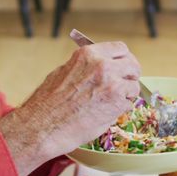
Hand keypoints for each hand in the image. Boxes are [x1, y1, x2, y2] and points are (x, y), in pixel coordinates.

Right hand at [0, 42, 141, 173]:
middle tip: (125, 85)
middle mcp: (103, 66)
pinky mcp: (116, 105)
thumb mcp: (64, 72)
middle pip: (133, 66)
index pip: (120, 49)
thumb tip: (99, 66)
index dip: (124, 59)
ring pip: (134, 87)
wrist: (43, 126)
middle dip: (130, 76)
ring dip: (126, 95)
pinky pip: (128, 104)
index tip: (123, 67)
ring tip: (109, 103)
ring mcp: (112, 85)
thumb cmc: (48, 103)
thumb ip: (86, 67)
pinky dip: (121, 109)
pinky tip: (106, 113)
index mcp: (89, 54)